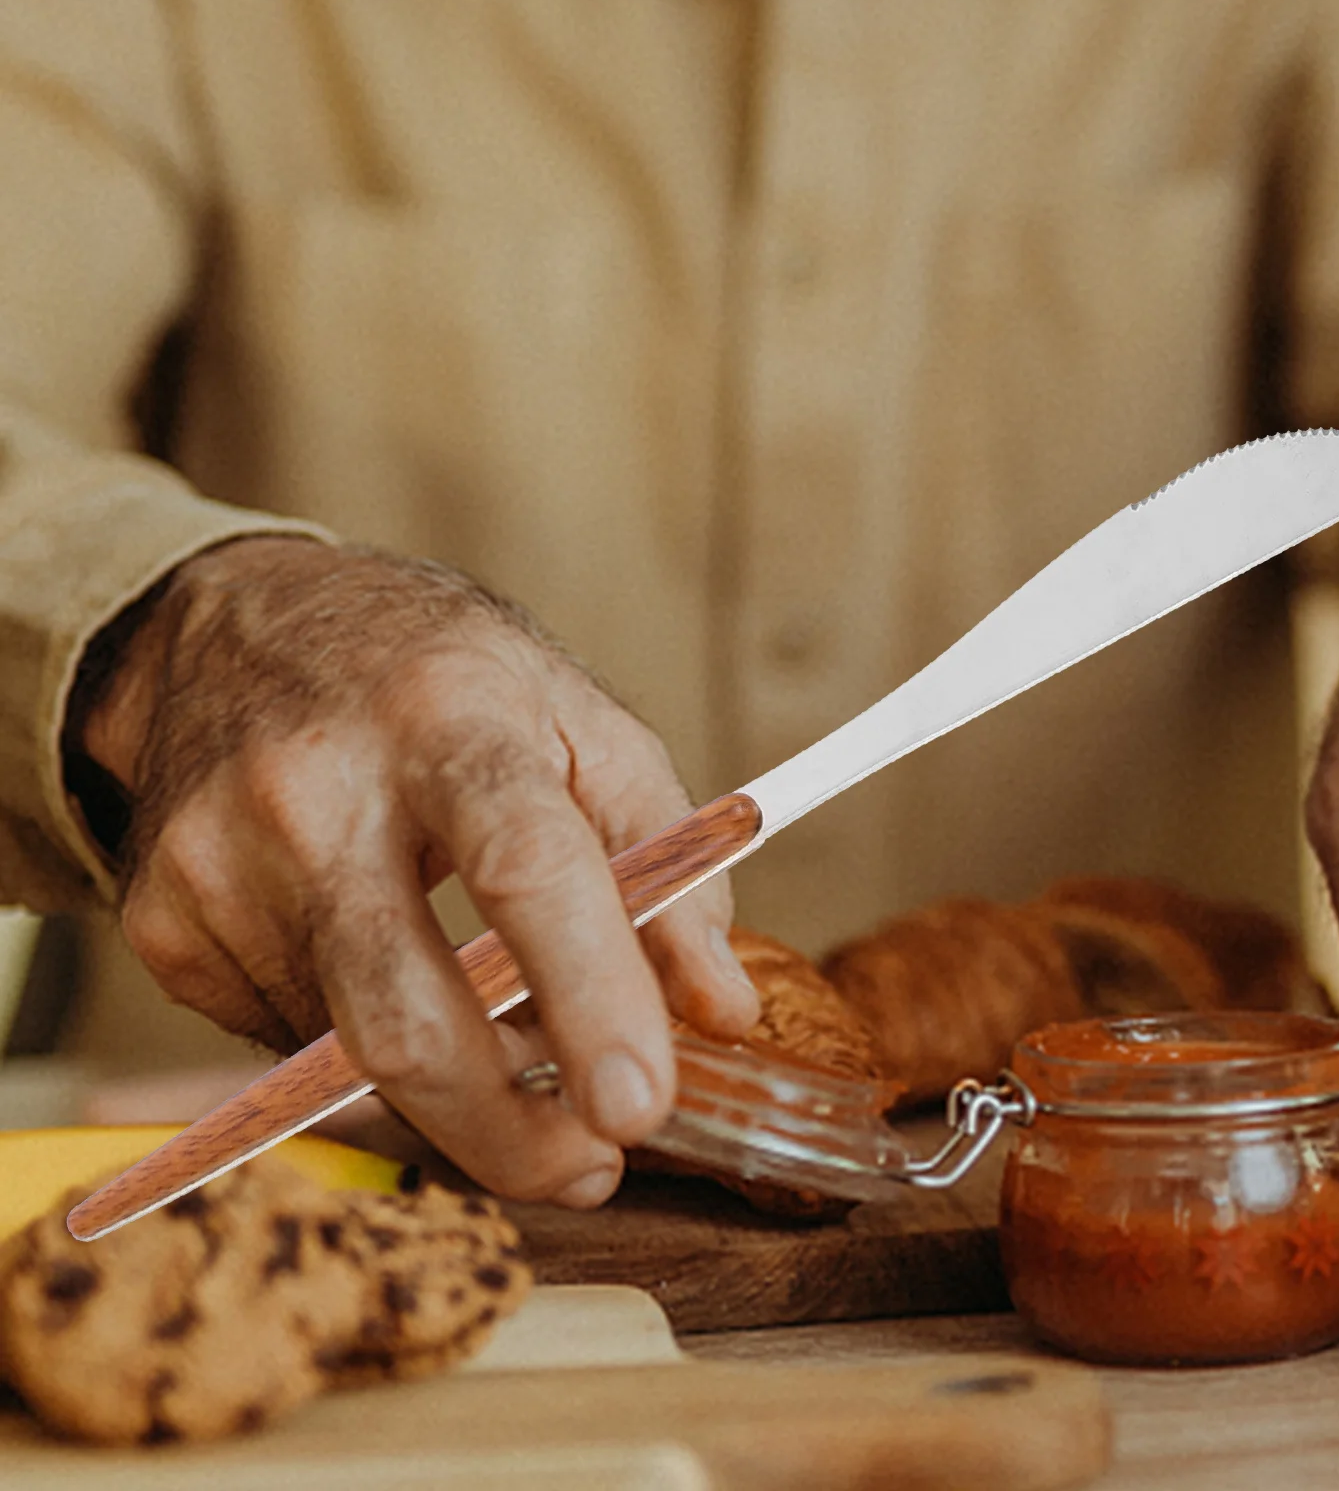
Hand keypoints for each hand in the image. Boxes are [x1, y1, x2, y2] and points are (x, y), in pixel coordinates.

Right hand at [74, 537, 760, 1206]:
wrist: (234, 627)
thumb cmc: (437, 677)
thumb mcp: (575, 719)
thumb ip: (667, 854)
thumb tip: (721, 1008)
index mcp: (448, 716)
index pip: (525, 868)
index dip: (590, 996)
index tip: (641, 1108)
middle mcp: (315, 787)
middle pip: (406, 1016)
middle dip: (509, 1132)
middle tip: (589, 1163)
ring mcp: (219, 861)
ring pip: (349, 1052)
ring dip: (452, 1084)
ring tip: (506, 1040)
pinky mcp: (164, 922)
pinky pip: (287, 1042)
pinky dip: (362, 1042)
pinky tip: (387, 966)